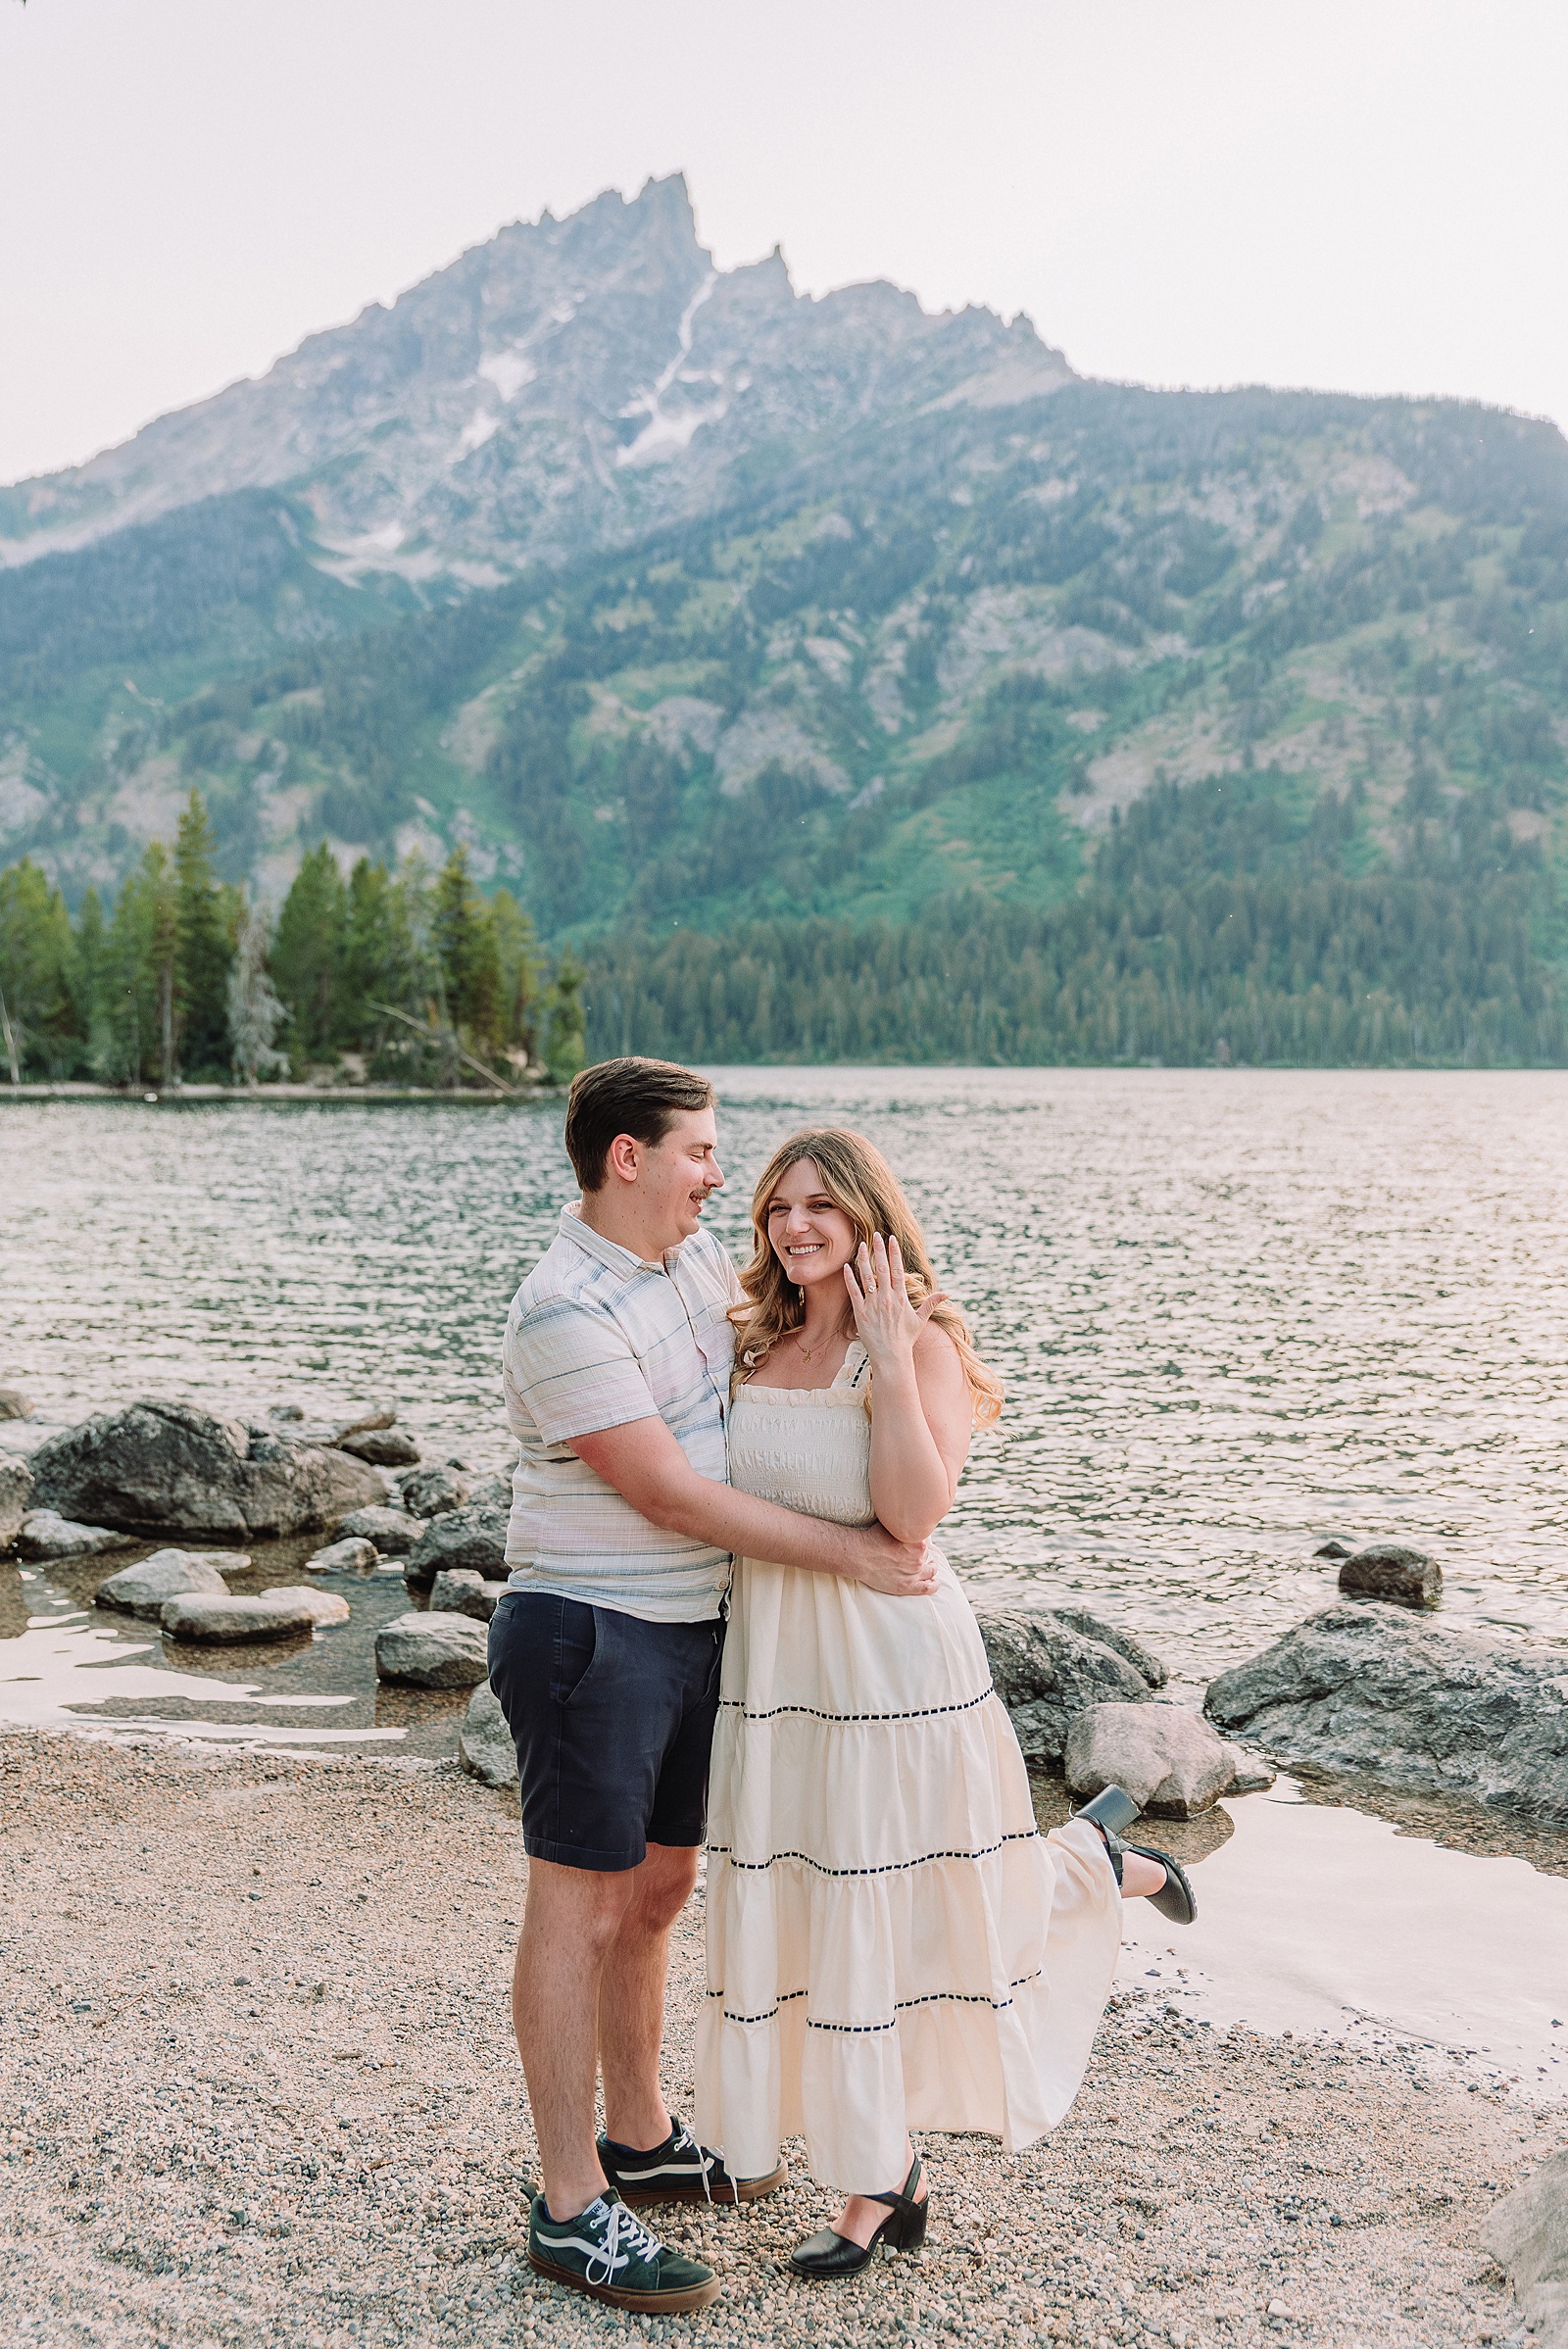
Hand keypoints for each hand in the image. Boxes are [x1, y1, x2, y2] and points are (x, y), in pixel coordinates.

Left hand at [843, 1233, 945, 1374]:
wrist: (891, 1357)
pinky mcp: (860, 1312)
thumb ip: (931, 1303)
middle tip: (876, 1234)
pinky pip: (853, 1292)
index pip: (897, 1269)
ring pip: (867, 1277)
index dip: (894, 1252)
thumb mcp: (920, 1320)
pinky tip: (847, 1266)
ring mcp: (873, 1304)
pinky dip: (850, 1278)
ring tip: (862, 1245)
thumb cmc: (906, 1339)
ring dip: (864, 1259)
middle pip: (882, 1268)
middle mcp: (887, 1298)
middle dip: (879, 1250)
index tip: (892, 1238)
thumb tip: (947, 1293)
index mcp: (901, 1297)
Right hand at [847, 1524, 939, 1597]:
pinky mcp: (907, 1586)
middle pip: (928, 1555)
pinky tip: (934, 1582)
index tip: (916, 1540)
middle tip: (916, 1552)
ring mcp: (914, 1573)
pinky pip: (927, 1588)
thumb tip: (906, 1514)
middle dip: (924, 1554)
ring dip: (931, 1567)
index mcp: (918, 1542)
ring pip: (931, 1571)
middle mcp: (919, 1558)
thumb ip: (902, 1522)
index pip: (927, 1542)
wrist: (858, 1555)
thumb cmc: (871, 1537)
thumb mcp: (890, 1523)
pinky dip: (933, 1585)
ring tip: (929, 1565)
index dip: (921, 1540)